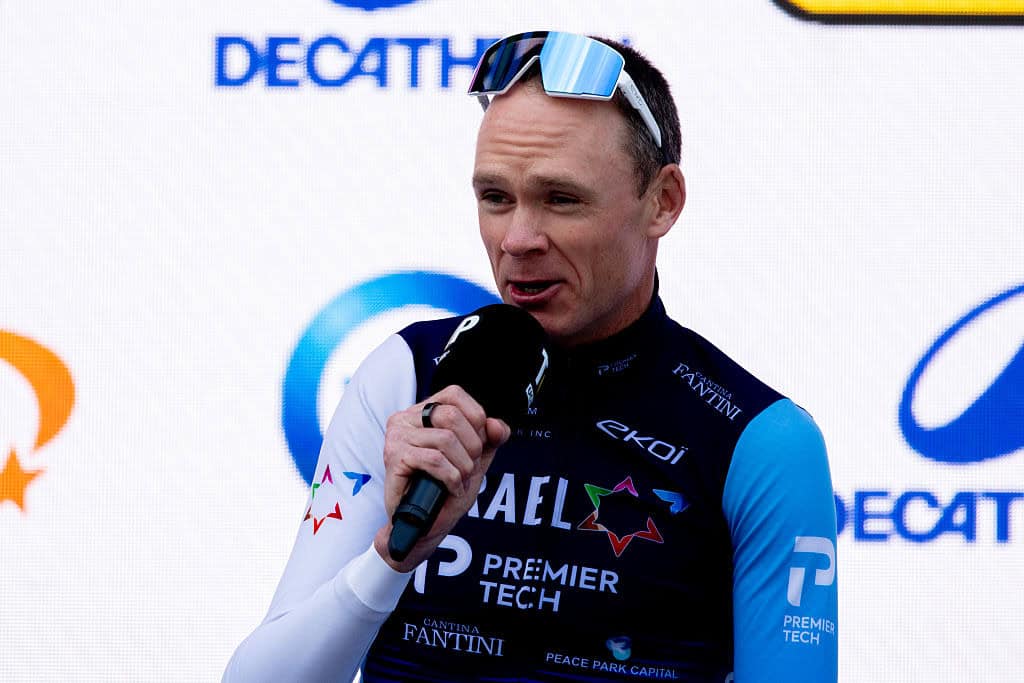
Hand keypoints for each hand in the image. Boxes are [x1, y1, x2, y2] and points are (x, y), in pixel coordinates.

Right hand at [373, 385, 510, 571]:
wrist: (422, 525)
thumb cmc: (445, 489)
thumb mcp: (475, 459)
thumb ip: (490, 438)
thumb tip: (497, 426)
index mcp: (423, 411)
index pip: (454, 394)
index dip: (475, 418)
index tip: (478, 444)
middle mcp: (405, 418)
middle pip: (452, 416)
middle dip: (472, 446)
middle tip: (469, 467)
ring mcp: (397, 437)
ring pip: (445, 440)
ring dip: (462, 466)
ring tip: (460, 480)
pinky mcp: (394, 458)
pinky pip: (434, 460)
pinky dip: (451, 478)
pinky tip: (452, 488)